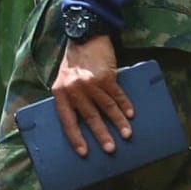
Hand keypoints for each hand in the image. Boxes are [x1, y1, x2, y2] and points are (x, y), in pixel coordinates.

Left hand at [51, 35, 132, 156]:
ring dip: (118, 123)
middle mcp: (74, 90)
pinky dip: (125, 106)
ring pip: (107, 108)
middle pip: (90, 118)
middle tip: (111, 149)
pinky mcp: (106, 77)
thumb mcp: (64, 80)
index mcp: (60, 93)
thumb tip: (82, 123)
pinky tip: (130, 115)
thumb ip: (70, 98)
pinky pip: (117, 96)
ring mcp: (90, 83)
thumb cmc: (74, 62)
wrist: (85, 37)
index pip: (67, 121)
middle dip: (102, 135)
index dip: (75, 138)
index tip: (84, 152)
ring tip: (126, 135)